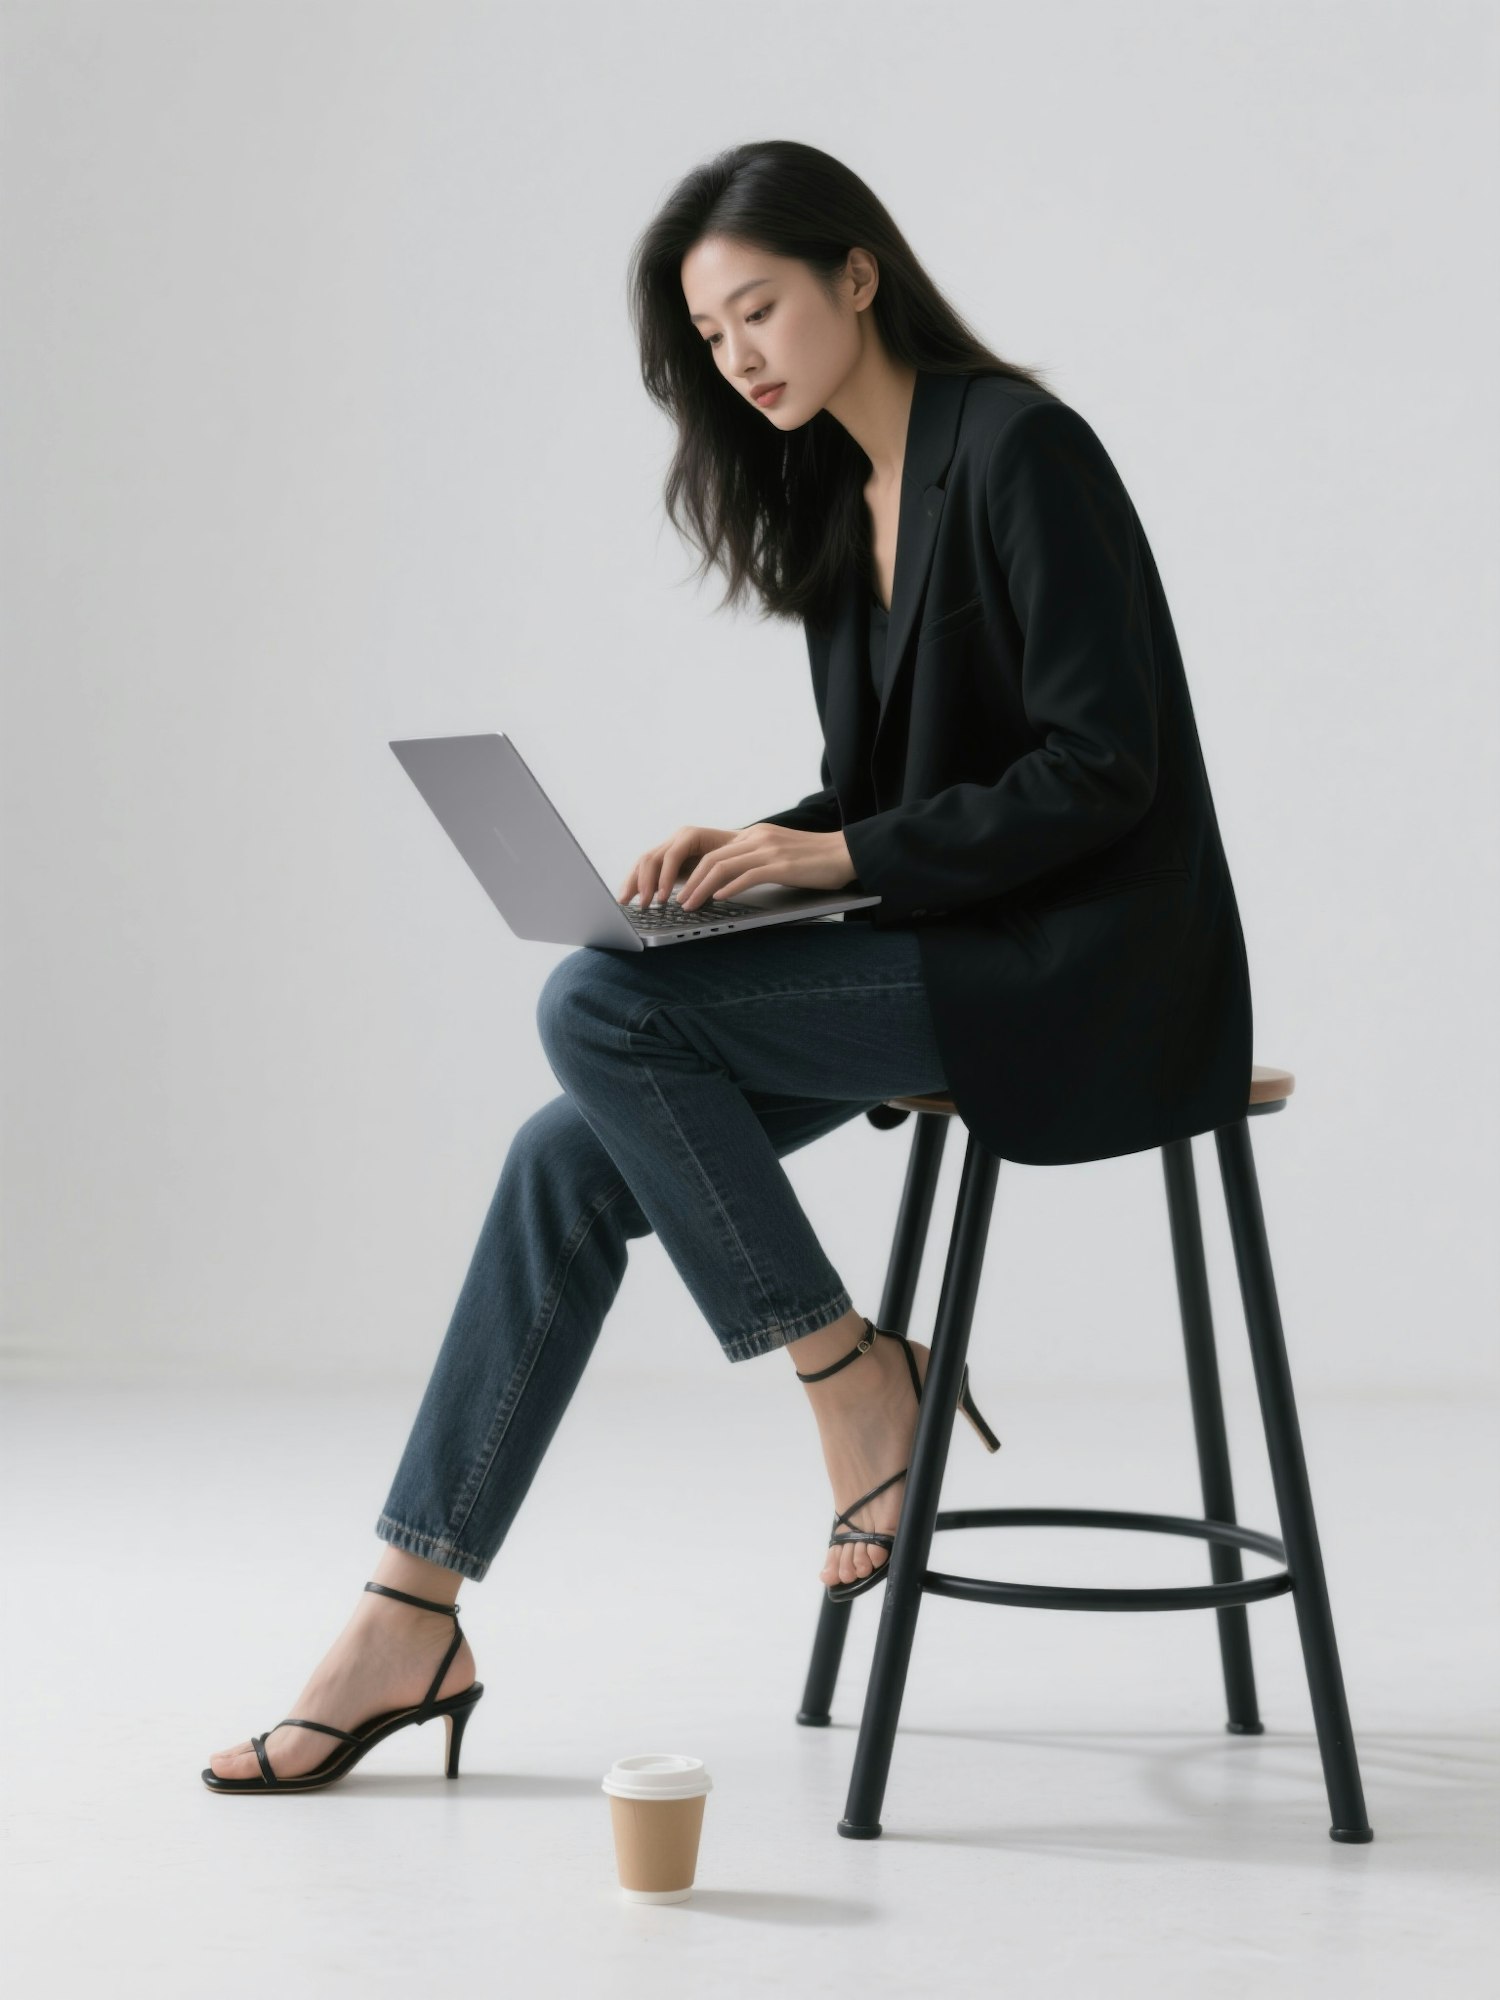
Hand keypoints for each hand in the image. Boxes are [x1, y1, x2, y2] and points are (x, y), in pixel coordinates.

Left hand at [618, 825, 855, 911]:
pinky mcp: (781, 865)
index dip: (692, 872)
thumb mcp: (778, 856)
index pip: (714, 852)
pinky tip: (718, 900)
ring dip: (701, 888)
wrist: (846, 854)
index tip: (679, 890)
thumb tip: (729, 882)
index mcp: (754, 836)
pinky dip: (728, 888)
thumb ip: (755, 862)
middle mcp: (757, 838)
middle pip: (711, 859)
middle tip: (676, 902)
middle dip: (689, 883)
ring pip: (723, 867)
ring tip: (689, 906)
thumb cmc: (814, 862)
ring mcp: (768, 850)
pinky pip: (747, 875)